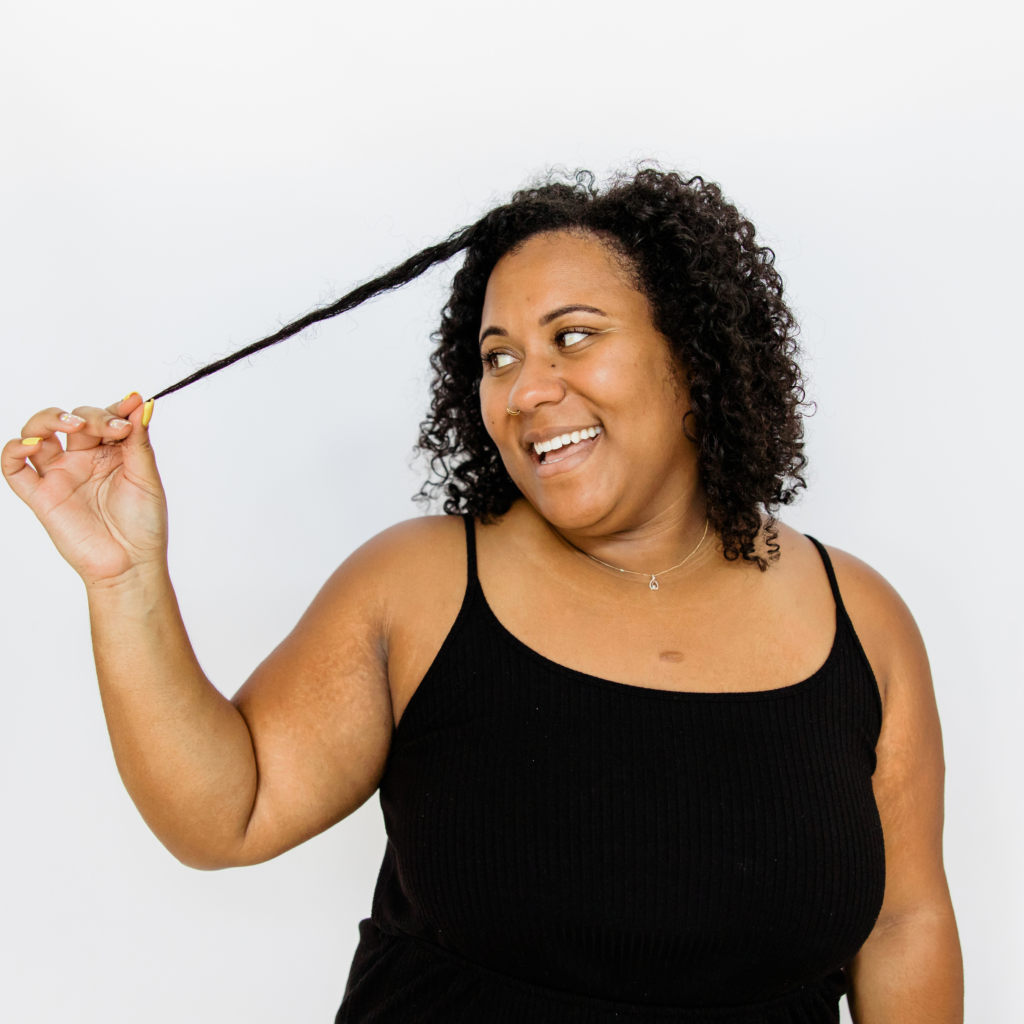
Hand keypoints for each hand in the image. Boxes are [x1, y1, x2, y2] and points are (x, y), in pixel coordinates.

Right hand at [2, 394, 166, 586]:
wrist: (130, 564)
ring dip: (49, 419)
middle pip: (74, 419)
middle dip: (93, 417)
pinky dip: (14, 449)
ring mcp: (60, 475)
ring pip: (38, 432)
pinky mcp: (40, 495)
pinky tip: (32, 444)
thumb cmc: (143, 525)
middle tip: (113, 428)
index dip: (115, 408)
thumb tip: (142, 403)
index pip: (104, 417)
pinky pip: (14, 467)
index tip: (132, 403)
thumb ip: (139, 440)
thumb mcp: (146, 477)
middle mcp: (83, 459)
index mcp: (111, 453)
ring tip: (73, 426)